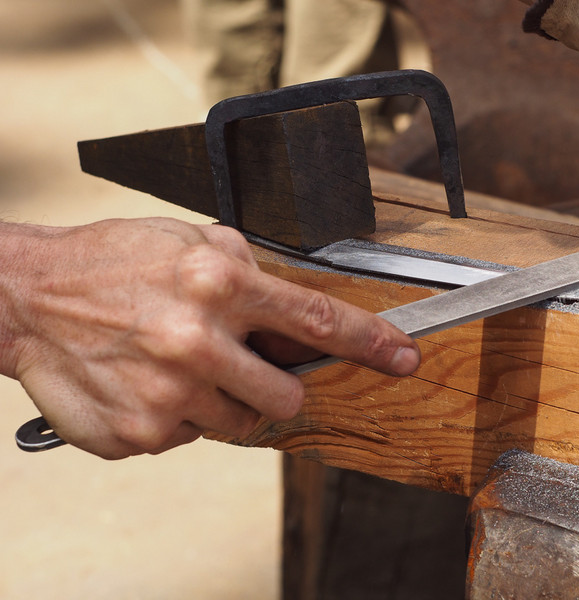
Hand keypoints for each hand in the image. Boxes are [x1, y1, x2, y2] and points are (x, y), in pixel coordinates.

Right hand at [0, 218, 419, 458]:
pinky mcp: (140, 433)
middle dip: (276, 386)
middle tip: (238, 365)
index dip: (371, 342)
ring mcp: (168, 393)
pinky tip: (146, 383)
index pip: (316, 320)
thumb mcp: (184, 240)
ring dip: (222, 402)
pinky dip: (178, 417)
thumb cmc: (108, 264)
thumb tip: (289, 303)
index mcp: (217, 282)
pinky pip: (190, 439)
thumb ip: (244, 267)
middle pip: (289, 396)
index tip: (404, 357)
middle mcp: (196, 339)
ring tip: (178, 368)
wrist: (26, 297)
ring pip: (242, 424)